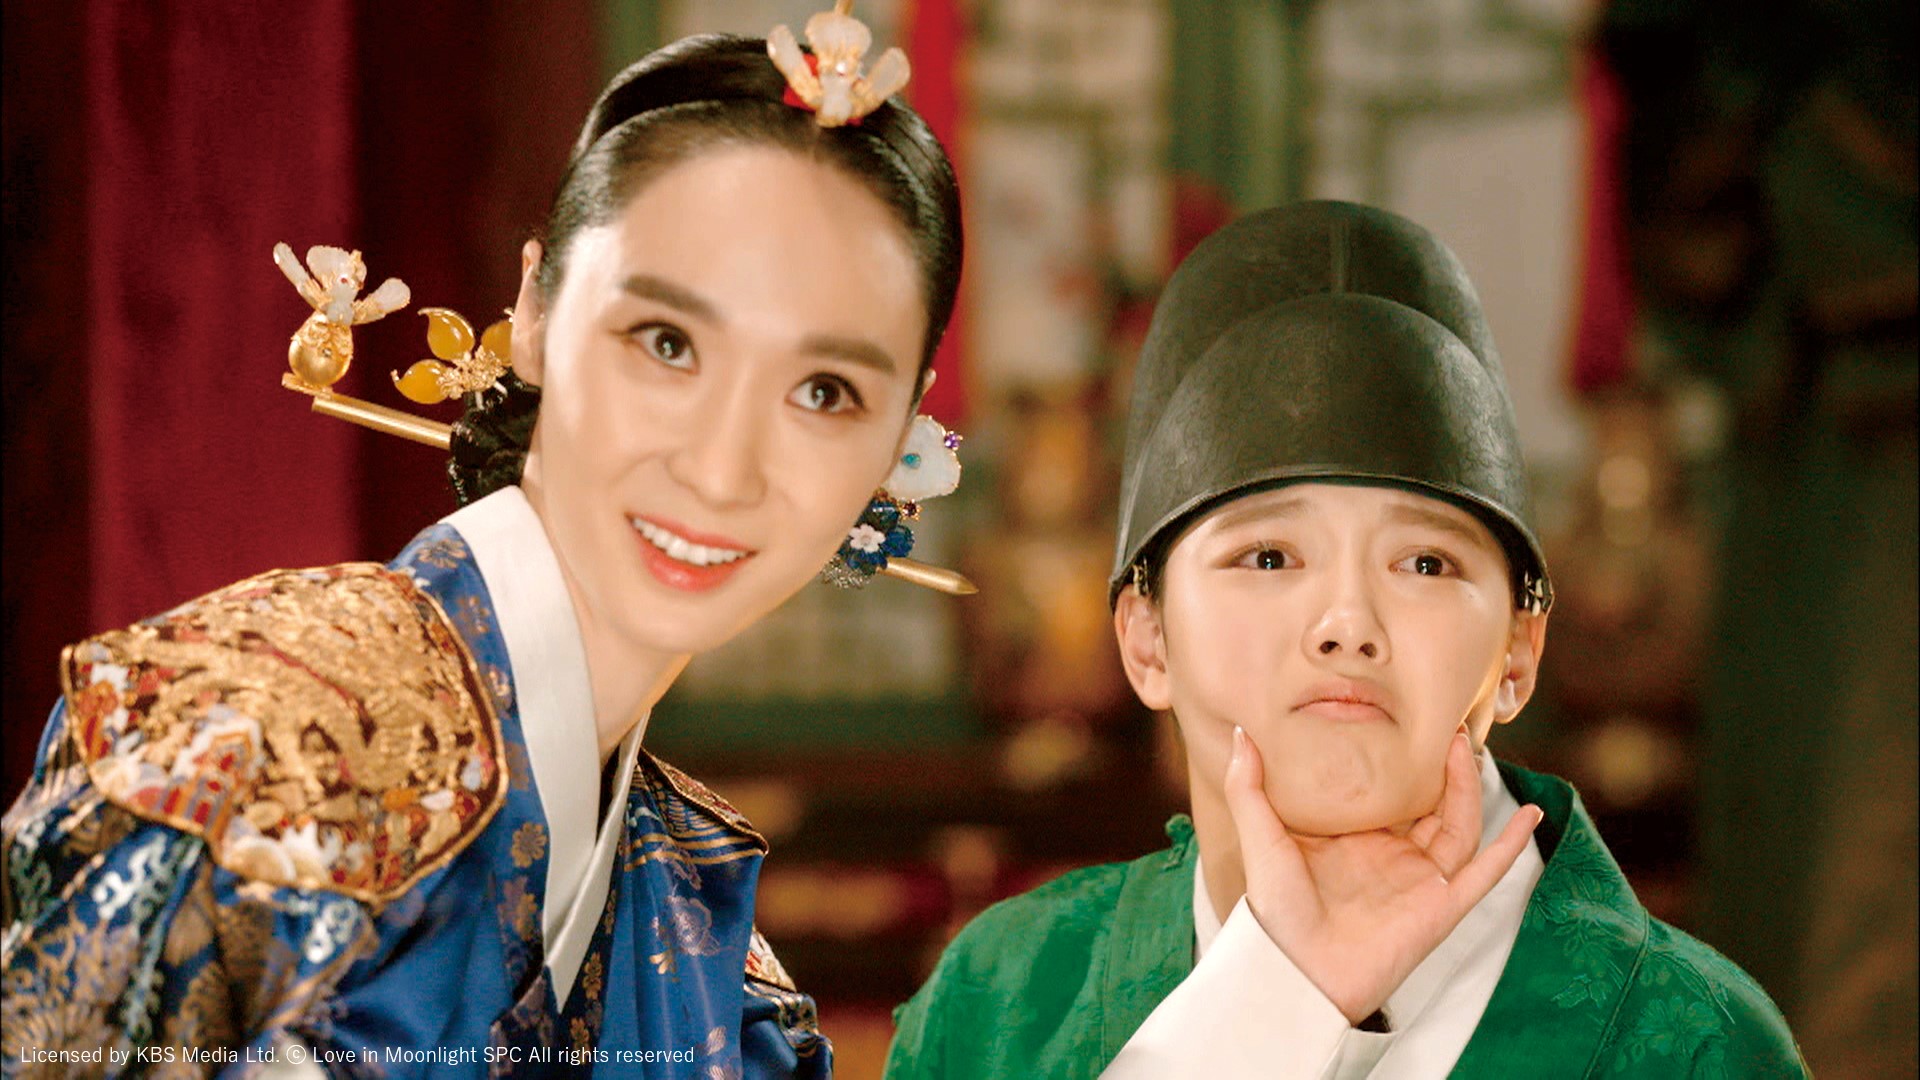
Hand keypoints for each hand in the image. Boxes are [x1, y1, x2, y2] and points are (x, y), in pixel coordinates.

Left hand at [1224, 728, 1541, 1024]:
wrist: (1296, 971)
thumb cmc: (1276, 912)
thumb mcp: (1261, 838)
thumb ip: (1250, 789)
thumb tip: (1241, 732)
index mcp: (1353, 838)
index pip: (1383, 790)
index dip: (1397, 758)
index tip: (1402, 719)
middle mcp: (1390, 855)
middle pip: (1429, 802)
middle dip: (1441, 766)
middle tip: (1445, 723)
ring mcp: (1419, 880)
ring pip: (1457, 825)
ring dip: (1469, 788)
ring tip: (1470, 748)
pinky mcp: (1441, 905)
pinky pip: (1484, 872)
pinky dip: (1510, 847)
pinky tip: (1529, 817)